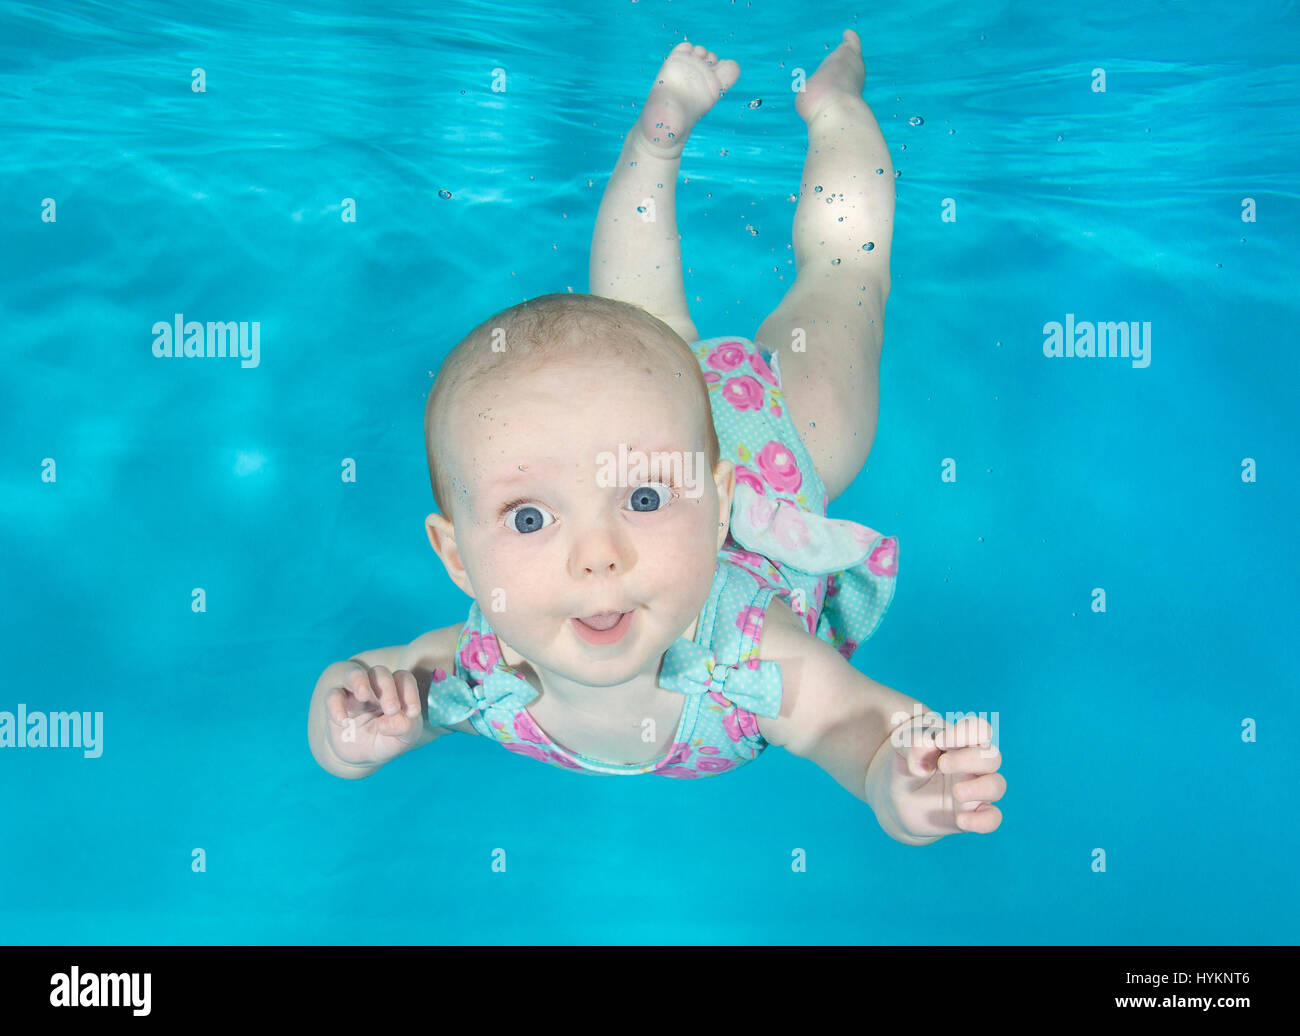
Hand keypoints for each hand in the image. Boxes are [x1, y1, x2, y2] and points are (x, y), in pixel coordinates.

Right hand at [323, 664, 424, 769]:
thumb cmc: (387, 739)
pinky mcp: (335, 704)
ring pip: (354, 673)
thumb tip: (392, 720)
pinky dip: (336, 706)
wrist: (361, 756)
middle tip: (391, 709)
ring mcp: (353, 693)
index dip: (409, 691)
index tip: (412, 713)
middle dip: (387, 688)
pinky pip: (332, 696)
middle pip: (380, 672)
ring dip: (359, 681)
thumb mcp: (404, 738)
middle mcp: (374, 687)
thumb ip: (406, 727)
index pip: (403, 678)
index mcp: (396, 690)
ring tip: (363, 695)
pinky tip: (343, 721)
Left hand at [866, 714, 1004, 842]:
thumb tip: (926, 751)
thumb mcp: (901, 749)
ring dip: (980, 789)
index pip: (979, 729)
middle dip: (969, 760)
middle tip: (942, 765)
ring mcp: (975, 790)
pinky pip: (992, 818)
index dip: (966, 733)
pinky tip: (960, 820)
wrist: (898, 798)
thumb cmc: (906, 764)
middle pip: (992, 757)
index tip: (940, 740)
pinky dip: (983, 821)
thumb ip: (911, 745)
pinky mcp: (971, 814)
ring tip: (955, 792)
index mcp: (960, 742)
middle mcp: (973, 765)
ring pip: (997, 786)